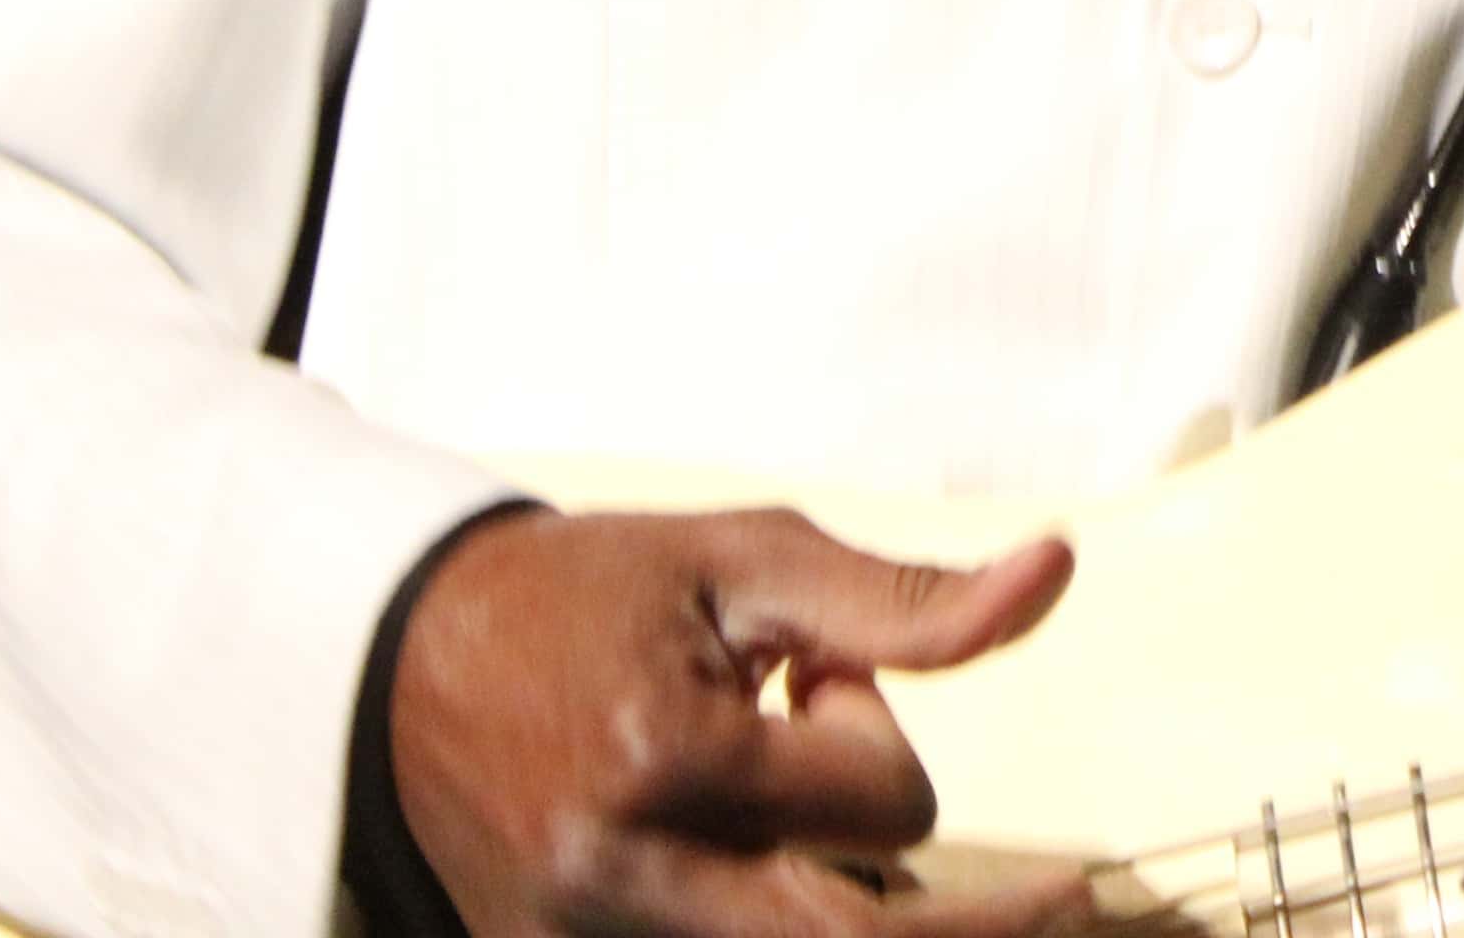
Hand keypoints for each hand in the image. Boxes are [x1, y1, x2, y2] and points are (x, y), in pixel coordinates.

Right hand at [389, 506, 1092, 937]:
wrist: (400, 656)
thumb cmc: (581, 597)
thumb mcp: (744, 560)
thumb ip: (904, 599)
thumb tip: (1050, 574)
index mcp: (666, 761)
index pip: (881, 808)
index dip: (875, 739)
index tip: (818, 684)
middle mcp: (621, 879)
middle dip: (968, 921)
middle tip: (1063, 899)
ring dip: (839, 903)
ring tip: (811, 821)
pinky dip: (770, 916)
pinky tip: (764, 863)